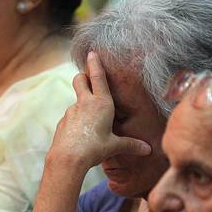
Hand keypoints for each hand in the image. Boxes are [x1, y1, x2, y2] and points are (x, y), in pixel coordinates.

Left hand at [47, 51, 150, 170]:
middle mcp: (84, 103)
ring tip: (92, 120)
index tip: (92, 52)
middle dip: (84, 76)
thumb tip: (148, 149)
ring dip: (83, 103)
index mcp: (101, 104)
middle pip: (80, 79)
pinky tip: (82, 134)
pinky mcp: (63, 122)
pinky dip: (77, 120)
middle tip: (89, 79)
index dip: (95, 63)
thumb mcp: (114, 146)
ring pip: (76, 100)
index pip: (98, 77)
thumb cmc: (94, 149)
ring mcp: (71, 111)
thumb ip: (131, 145)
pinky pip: (71, 116)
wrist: (67, 158)